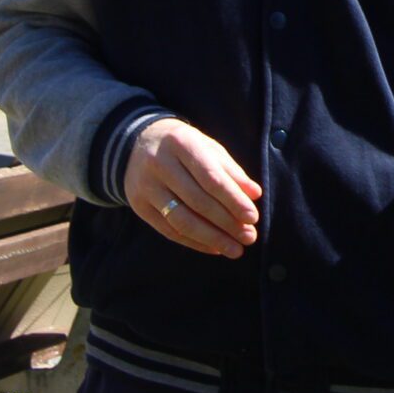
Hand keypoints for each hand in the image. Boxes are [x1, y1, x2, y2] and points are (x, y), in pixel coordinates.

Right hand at [124, 118, 261, 257]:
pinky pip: (169, 230)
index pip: (211, 178)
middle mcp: (159, 164)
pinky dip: (195, 242)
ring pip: (182, 220)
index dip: (233, 200)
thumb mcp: (208, 148)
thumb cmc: (184, 146)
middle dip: (227, 223)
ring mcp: (146, 187)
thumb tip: (255, 195)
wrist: (138, 144)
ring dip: (212, 238)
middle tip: (249, 237)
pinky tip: (215, 248)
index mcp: (181, 143)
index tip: (252, 217)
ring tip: (235, 249)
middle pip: (197, 201)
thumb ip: (231, 171)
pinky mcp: (139, 206)